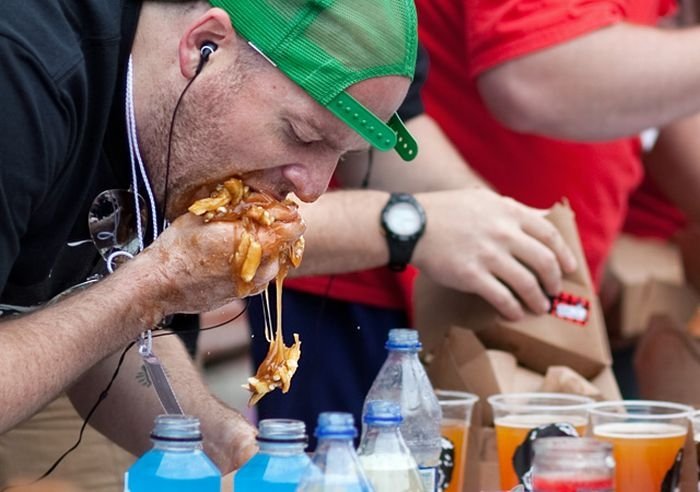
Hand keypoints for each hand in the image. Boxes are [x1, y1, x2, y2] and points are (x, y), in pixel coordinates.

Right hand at [134, 210, 304, 314]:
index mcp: (249, 240)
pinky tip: (246, 257)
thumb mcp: (204, 215)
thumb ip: (233, 206)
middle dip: (282, 233)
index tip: (289, 210)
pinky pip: (261, 279)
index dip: (290, 216)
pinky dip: (260, 267)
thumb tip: (252, 195)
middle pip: (285, 247)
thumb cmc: (177, 248)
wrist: (160, 284)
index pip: (289, 228)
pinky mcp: (242, 295)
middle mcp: (255, 264)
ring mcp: (250, 283)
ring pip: (275, 264)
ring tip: (260, 240)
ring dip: (272, 251)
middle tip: (276, 222)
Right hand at [413, 188, 576, 319]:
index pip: (550, 235)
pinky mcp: (471, 275)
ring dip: (537, 300)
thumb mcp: (484, 199)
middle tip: (554, 292)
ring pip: (527, 284)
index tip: (570, 268)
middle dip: (554, 281)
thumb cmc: (446, 211)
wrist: (412, 225)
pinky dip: (513, 309)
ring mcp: (488, 255)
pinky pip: (502, 298)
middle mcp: (503, 233)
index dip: (564, 255)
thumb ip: (513, 209)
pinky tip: (514, 315)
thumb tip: (543, 216)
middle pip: (544, 262)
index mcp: (509, 212)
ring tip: (539, 308)